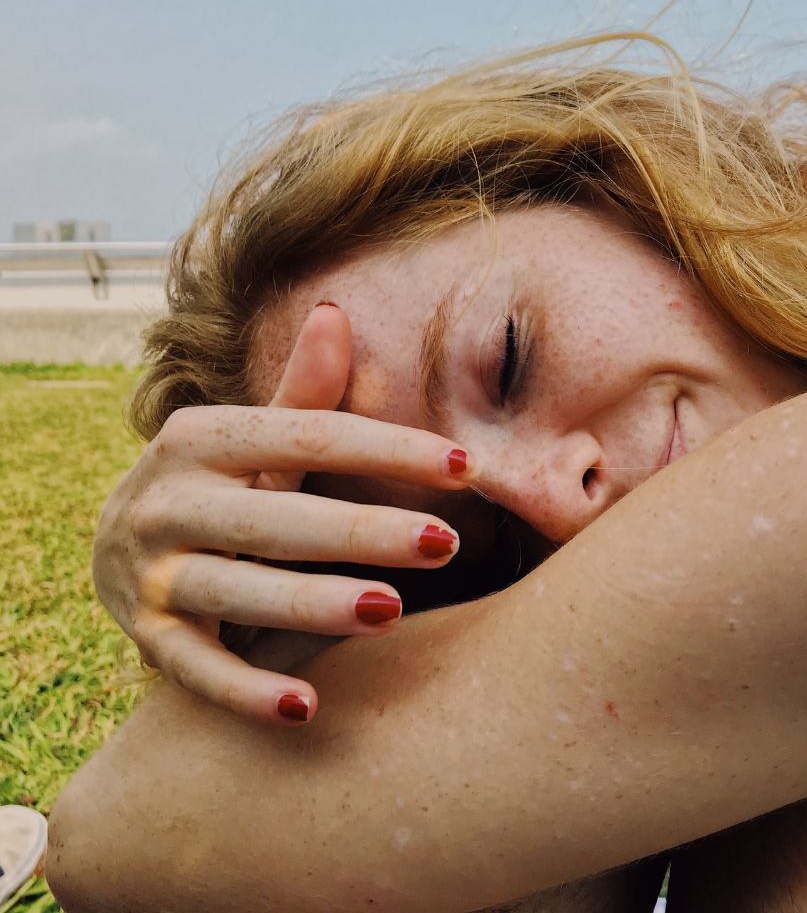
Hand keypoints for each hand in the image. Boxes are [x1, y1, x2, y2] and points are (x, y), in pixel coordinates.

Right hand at [92, 303, 477, 723]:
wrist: (123, 548)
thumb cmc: (223, 485)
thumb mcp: (254, 439)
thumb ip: (302, 393)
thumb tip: (335, 313)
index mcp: (203, 436)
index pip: (310, 436)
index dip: (391, 450)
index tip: (467, 465)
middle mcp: (168, 499)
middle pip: (279, 516)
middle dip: (364, 531)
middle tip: (446, 543)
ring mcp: (152, 572)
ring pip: (239, 590)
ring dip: (313, 603)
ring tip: (391, 610)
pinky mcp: (146, 636)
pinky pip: (196, 670)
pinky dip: (246, 691)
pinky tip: (306, 708)